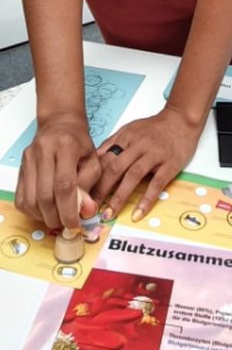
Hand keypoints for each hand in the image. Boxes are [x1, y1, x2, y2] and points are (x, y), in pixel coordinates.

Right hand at [16, 111, 101, 229]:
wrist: (60, 123)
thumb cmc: (80, 142)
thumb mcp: (94, 159)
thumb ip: (91, 184)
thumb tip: (86, 210)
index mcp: (66, 147)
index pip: (65, 185)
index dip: (69, 210)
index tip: (75, 225)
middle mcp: (44, 152)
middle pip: (45, 195)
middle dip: (56, 216)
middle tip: (66, 225)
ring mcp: (29, 160)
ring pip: (30, 199)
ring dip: (43, 216)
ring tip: (57, 219)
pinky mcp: (20, 168)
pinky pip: (21, 197)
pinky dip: (32, 210)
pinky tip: (44, 212)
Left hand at [94, 106, 204, 221]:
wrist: (182, 119)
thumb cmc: (154, 128)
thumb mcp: (130, 129)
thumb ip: (112, 145)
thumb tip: (92, 163)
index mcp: (126, 138)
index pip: (104, 159)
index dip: (91, 178)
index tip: (82, 194)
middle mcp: (139, 146)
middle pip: (115, 168)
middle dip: (101, 190)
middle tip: (91, 208)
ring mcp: (155, 155)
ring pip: (133, 176)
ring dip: (119, 197)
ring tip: (109, 213)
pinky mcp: (170, 164)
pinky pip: (157, 183)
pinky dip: (147, 199)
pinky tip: (138, 213)